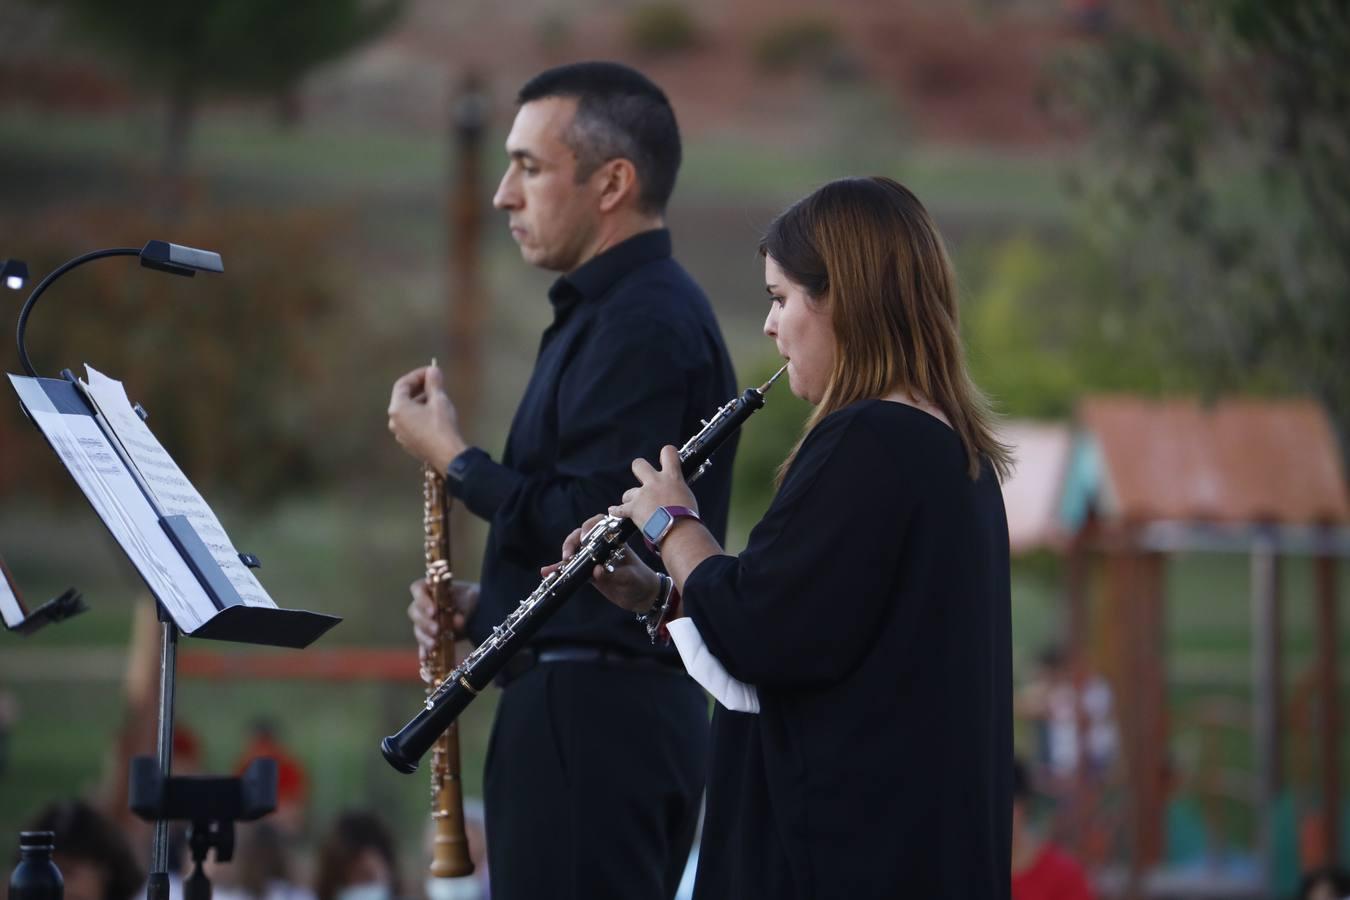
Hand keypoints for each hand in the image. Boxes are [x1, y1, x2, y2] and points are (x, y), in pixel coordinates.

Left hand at [388, 365, 465, 472]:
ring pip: (408, 411)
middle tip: (435, 382)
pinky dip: (420, 414)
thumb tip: (433, 369)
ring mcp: (400, 434)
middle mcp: (394, 421)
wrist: (447, 455)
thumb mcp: (439, 400)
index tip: (432, 371)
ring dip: (420, 401)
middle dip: (419, 387)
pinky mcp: (408, 443)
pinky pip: (411, 423)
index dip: (417, 375)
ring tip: (437, 397)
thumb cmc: (442, 426)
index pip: (402, 384)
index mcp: (398, 408)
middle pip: (403, 398)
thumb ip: (434, 382)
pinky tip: (435, 414)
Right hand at [408, 577, 479, 659]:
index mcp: (431, 588)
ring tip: (435, 644)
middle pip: (414, 611)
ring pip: (417, 629)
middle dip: (424, 622)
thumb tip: (456, 619)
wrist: (478, 610)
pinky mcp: (430, 636)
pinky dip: (423, 651)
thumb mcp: (471, 595)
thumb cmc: (472, 598)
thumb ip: (463, 605)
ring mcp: (425, 621)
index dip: (422, 600)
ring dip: (424, 637)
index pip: (417, 589)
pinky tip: (425, 658)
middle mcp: (424, 604)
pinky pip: (422, 644)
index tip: (433, 611)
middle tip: (436, 630)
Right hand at [541, 514, 661, 612]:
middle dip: (572, 542)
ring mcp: (593, 559)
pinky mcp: (588, 573)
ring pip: (574, 551)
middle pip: (581, 535)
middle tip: (569, 555)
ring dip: (564, 556)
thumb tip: (596, 570)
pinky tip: (546, 572)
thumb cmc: (641, 581)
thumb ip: (614, 574)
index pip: (600, 525)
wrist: (643, 597)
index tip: (585, 538)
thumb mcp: (631, 578)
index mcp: (615, 540)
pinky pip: (572, 569)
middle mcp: (602, 546)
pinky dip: (560, 570)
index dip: (590, 527)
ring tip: (558, 566)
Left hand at [608, 445, 696, 537]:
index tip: (665, 458)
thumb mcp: (687, 496)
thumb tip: (674, 494)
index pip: (668, 453)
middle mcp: (655, 482)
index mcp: (672, 477)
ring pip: (629, 492)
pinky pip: (619, 509)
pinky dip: (616, 511)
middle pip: (639, 464)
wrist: (678, 530)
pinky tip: (613, 511)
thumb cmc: (687, 517)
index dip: (666, 454)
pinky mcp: (633, 508)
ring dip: (631, 499)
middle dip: (638, 470)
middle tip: (642, 477)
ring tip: (639, 510)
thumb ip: (677, 490)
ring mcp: (642, 495)